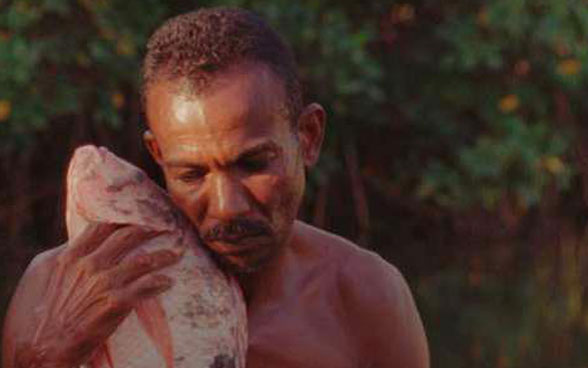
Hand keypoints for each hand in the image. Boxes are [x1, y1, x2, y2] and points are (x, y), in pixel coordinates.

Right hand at [13, 223, 181, 367]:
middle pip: (128, 236)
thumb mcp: (41, 276)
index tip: (140, 215)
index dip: (124, 218)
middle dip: (151, 229)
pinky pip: (147, 286)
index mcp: (70, 256)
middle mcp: (89, 265)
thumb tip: (77, 244)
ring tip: (177, 253)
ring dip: (164, 255)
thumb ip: (61, 256)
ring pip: (143, 260)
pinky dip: (161, 281)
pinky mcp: (116, 303)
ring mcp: (104, 283)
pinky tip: (168, 281)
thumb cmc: (34, 316)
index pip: (102, 227)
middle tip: (167, 227)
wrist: (40, 351)